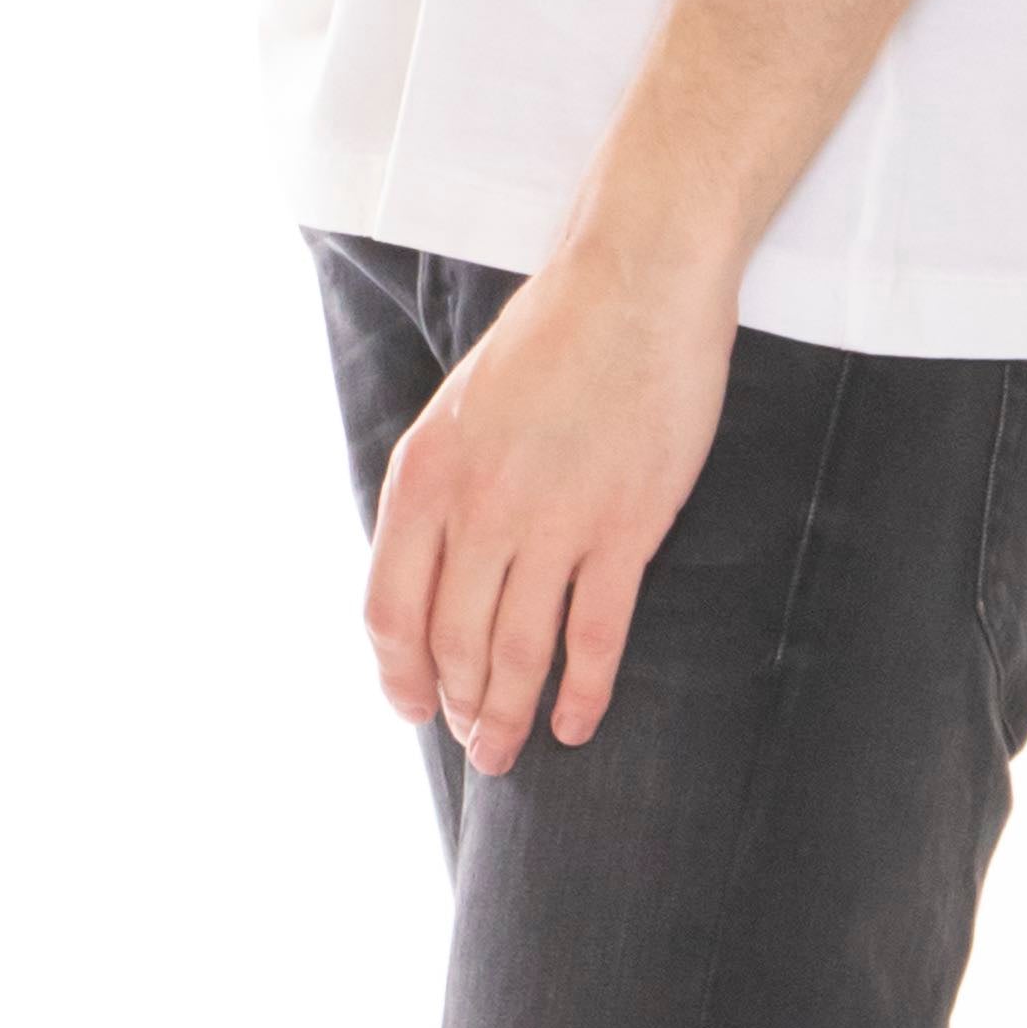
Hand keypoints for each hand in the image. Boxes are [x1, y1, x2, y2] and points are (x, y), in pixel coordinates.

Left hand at [361, 239, 739, 772]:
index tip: (412, 704)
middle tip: (473, 738)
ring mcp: (552, 522)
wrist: (638, 279)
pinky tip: (577, 723)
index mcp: (426, 472)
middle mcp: (479, 507)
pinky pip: (593, 638)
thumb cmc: (556, 332)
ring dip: (508, 715)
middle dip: (458, 706)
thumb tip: (438, 573)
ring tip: (507, 748)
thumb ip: (445, 488)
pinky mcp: (624, 528)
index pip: (388, 611)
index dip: (398, 675)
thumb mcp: (464, 405)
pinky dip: (581, 694)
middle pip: (452, 646)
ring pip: (517, 654)